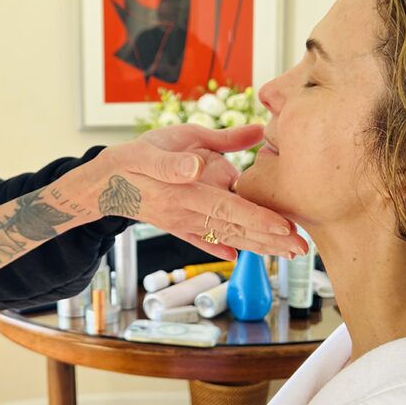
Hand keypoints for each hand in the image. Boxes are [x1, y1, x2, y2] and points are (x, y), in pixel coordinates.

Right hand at [94, 123, 306, 259]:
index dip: (259, 220)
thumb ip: (187, 153)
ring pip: (226, 238)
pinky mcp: (176, 226)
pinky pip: (203, 241)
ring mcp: (182, 224)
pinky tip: (237, 258)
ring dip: (257, 246)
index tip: (286, 228)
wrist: (101, 184)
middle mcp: (187, 214)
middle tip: (304, 248)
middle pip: (236, 229)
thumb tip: (206, 159)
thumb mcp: (160, 145)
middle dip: (270, 240)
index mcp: (185, 193)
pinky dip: (220, 250)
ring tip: (287, 252)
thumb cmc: (133, 158)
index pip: (230, 209)